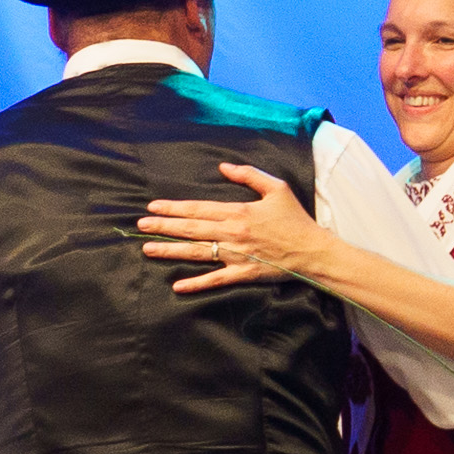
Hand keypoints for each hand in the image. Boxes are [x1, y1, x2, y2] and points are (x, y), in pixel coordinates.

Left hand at [140, 163, 333, 294]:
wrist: (313, 251)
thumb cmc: (295, 219)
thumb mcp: (276, 189)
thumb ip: (249, 175)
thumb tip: (223, 167)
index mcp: (238, 212)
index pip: (198, 208)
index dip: (173, 208)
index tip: (153, 207)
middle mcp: (232, 233)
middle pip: (191, 228)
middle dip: (163, 227)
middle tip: (140, 226)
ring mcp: (236, 255)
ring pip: (196, 252)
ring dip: (170, 251)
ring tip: (148, 249)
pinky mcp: (242, 273)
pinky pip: (215, 280)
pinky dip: (196, 283)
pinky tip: (177, 286)